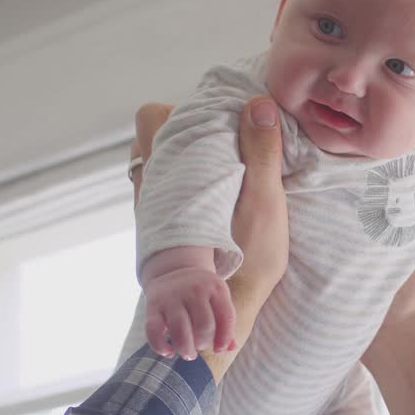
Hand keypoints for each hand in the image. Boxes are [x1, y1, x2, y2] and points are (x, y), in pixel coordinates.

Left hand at [130, 97, 287, 377]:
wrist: (227, 310)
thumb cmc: (249, 259)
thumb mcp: (263, 201)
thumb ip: (260, 151)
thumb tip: (257, 103)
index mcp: (169, 173)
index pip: (151, 117)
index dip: (180, 109)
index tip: (215, 119)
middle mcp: (150, 188)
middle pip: (151, 136)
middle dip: (184, 131)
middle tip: (223, 141)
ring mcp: (153, 209)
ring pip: (156, 163)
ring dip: (184, 156)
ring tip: (221, 166)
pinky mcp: (162, 228)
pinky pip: (165, 188)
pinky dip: (184, 181)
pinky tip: (216, 193)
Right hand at [143, 259, 235, 359]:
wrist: (173, 271)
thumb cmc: (201, 293)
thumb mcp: (218, 298)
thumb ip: (226, 322)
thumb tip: (229, 348)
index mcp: (215, 288)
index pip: (227, 317)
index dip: (225, 338)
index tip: (219, 349)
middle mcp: (194, 290)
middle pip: (204, 326)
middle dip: (204, 344)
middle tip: (200, 346)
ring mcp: (172, 298)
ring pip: (180, 331)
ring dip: (186, 349)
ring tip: (188, 353)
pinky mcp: (153, 307)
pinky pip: (154, 331)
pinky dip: (160, 347)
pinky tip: (168, 352)